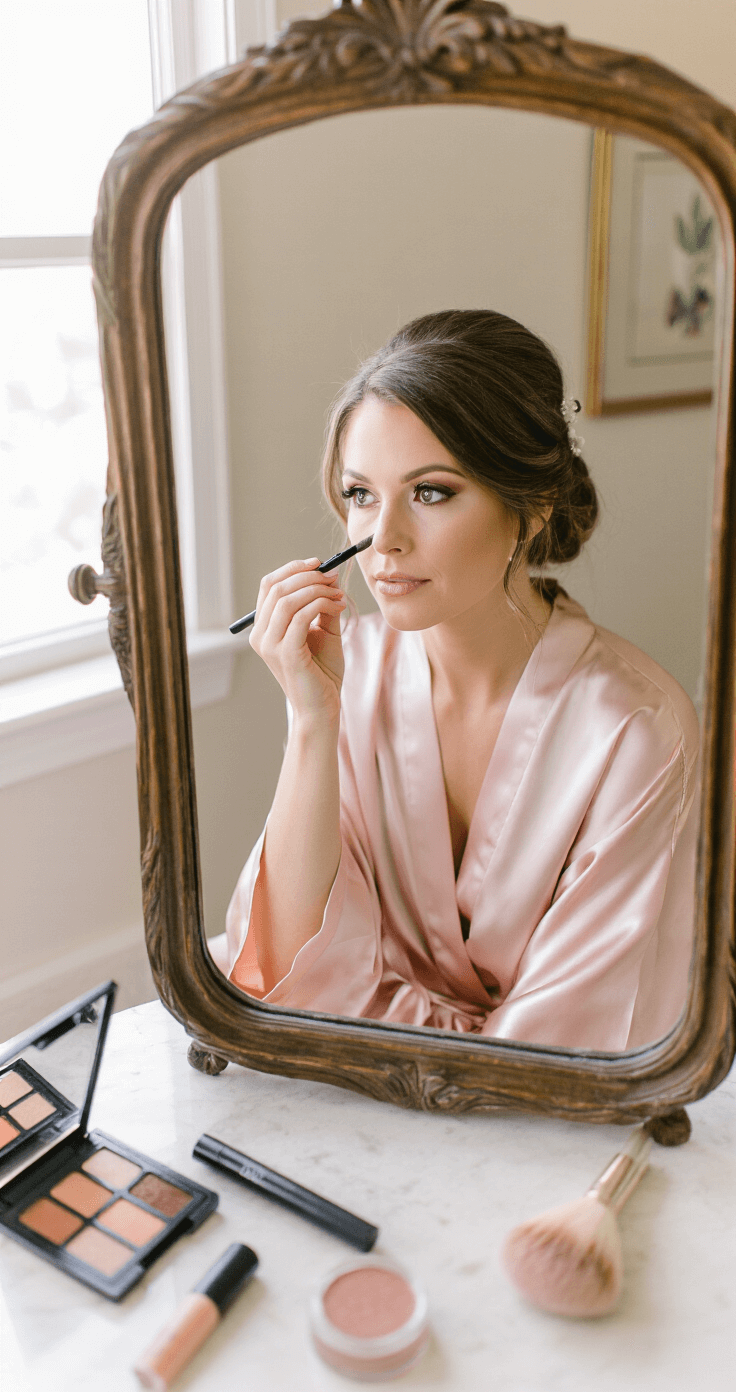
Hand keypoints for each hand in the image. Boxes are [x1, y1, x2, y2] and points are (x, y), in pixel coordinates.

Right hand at [248, 558, 346, 724]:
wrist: (322, 707)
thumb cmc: (322, 672)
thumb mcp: (323, 631)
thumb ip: (322, 605)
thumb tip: (330, 576)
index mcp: (263, 628)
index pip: (270, 585)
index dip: (293, 568)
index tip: (320, 564)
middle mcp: (260, 635)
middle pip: (276, 587)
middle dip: (308, 576)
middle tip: (333, 577)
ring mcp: (269, 645)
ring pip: (287, 598)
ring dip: (317, 589)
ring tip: (338, 594)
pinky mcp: (286, 653)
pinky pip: (301, 616)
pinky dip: (321, 603)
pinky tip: (338, 606)